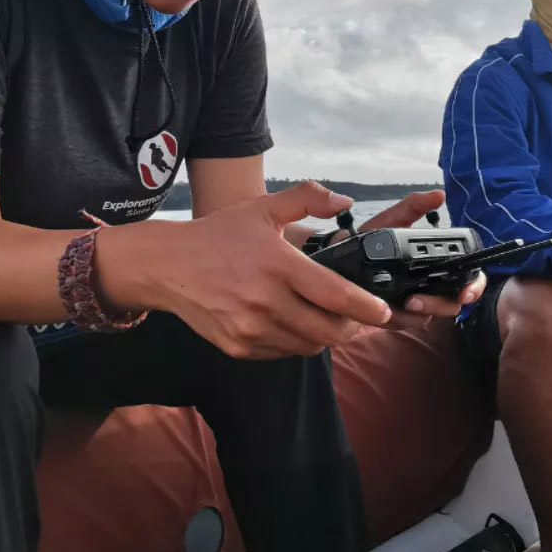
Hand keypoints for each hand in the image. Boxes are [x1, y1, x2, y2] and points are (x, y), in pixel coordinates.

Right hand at [103, 181, 391, 359]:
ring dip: (324, 337)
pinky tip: (293, 323)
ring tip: (327, 320)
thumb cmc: (219, 235)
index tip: (383, 312)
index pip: (336, 296)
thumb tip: (344, 202)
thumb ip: (307, 199)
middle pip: (329, 332)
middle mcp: (266, 301)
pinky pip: (282, 352)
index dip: (367, 308)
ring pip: (308, 346)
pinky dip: (295, 342)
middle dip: (352, 329)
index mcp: (279, 265)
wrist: (168, 266)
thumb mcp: (263, 208)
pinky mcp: (239, 347)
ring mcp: (251, 328)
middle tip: (359, 319)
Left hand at [358, 189, 485, 332]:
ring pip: (429, 317)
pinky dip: (400, 318)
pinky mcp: (392, 316)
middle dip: (442, 304)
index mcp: (432, 264)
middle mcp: (427, 286)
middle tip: (424, 298)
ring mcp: (411, 304)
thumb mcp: (391, 221)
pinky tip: (391, 309)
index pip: (465, 277)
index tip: (466, 292)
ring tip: (407, 301)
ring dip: (422, 311)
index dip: (472, 286)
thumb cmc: (367, 240)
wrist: (335, 260)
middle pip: (451, 303)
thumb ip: (413, 206)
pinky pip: (404, 323)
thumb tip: (439, 195)